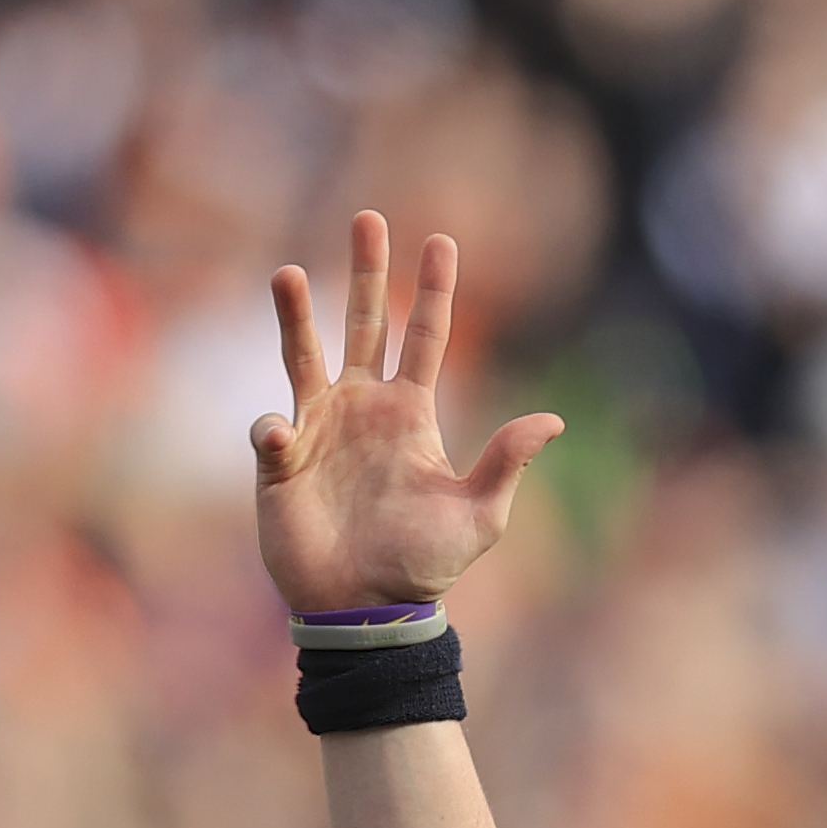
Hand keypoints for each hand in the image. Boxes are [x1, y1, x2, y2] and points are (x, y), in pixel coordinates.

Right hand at [250, 211, 562, 613]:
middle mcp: (363, 408)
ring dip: (294, 314)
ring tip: (286, 272)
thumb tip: (554, 419)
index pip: (426, 338)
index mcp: (411, 414)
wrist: (366, 609)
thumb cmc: (422, 565)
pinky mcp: (280, 461)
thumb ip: (507, 463)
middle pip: (363, 323)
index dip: (433, 291)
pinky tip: (284, 440)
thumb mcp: (479, 517)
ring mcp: (318, 429)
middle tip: (369, 217)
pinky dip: (275, 428)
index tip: (442, 240)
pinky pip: (272, 429)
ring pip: (303, 354)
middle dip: (366, 271)